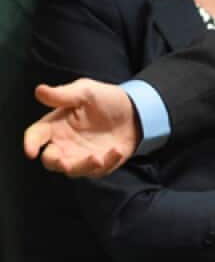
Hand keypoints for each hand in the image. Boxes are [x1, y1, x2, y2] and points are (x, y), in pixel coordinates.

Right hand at [23, 80, 138, 177]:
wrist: (135, 110)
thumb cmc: (105, 99)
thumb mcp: (86, 91)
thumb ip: (63, 95)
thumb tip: (39, 91)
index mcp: (56, 125)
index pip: (36, 135)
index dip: (31, 143)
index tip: (31, 151)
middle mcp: (64, 143)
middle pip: (50, 159)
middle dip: (55, 162)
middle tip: (64, 162)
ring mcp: (81, 156)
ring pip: (72, 170)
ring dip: (82, 167)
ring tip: (97, 159)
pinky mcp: (99, 164)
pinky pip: (98, 170)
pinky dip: (108, 162)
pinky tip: (117, 150)